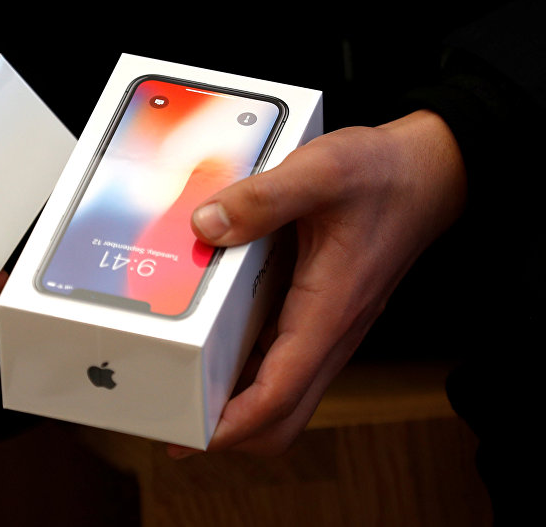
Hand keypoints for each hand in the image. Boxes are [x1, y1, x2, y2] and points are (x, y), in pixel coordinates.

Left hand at [170, 110, 465, 456]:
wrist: (432, 171)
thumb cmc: (384, 175)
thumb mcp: (320, 171)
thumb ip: (262, 198)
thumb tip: (205, 226)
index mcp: (329, 311)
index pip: (278, 393)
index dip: (233, 424)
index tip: (190, 435)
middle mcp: (332, 332)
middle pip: (282, 416)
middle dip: (230, 433)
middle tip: (174, 426)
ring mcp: (329, 329)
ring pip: (285, 396)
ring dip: (238, 407)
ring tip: (183, 396)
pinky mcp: (324, 316)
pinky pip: (285, 364)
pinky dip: (250, 373)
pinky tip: (214, 349)